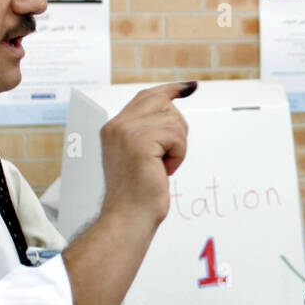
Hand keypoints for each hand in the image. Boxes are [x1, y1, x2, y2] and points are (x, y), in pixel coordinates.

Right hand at [98, 81, 193, 227]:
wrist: (128, 217)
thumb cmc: (138, 194)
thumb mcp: (141, 155)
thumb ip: (149, 131)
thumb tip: (172, 107)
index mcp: (114, 127)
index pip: (146, 96)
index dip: (170, 89)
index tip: (190, 87)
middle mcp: (117, 125)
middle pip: (164, 104)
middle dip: (177, 130)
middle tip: (168, 156)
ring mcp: (127, 132)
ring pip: (174, 121)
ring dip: (178, 148)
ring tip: (161, 167)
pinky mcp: (140, 142)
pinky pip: (177, 137)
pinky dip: (178, 156)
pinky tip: (164, 171)